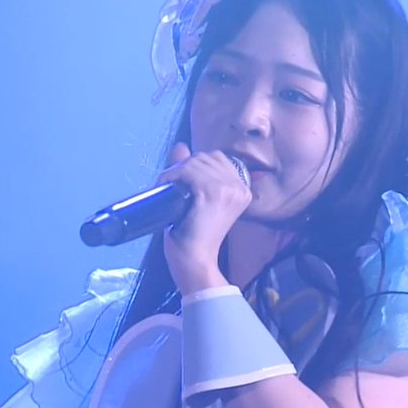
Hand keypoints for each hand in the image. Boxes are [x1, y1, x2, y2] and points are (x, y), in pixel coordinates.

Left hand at [157, 143, 250, 293]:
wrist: (194, 261)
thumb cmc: (192, 235)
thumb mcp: (194, 198)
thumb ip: (190, 171)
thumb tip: (181, 146)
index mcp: (242, 188)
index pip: (217, 158)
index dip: (194, 164)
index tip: (178, 180)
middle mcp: (240, 186)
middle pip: (205, 158)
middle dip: (182, 166)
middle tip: (167, 183)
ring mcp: (229, 189)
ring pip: (195, 163)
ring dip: (174, 171)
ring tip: (165, 186)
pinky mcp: (214, 193)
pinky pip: (188, 171)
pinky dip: (172, 175)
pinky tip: (165, 186)